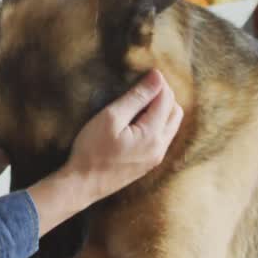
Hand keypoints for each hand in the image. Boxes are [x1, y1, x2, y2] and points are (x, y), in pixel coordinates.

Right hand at [26, 70, 181, 236]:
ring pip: (171, 125)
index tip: (146, 72)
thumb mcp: (111, 117)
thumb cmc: (92, 150)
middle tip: (142, 87)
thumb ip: (136, 97)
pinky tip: (139, 120)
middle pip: (175, 111)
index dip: (158, 82)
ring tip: (139, 102)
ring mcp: (156, 157)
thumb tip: (157, 77)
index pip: (166, 99)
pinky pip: (163, 137)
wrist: (82, 185)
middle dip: (163, 95)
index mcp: (153, 134)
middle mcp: (160, 147)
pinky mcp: (149, 163)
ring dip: (162, 109)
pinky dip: (158, 123)